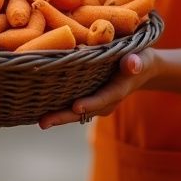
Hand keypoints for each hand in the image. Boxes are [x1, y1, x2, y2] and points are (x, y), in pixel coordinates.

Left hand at [38, 49, 156, 129]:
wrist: (139, 68)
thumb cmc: (139, 59)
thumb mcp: (141, 58)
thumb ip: (136, 62)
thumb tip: (132, 63)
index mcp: (118, 90)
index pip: (103, 98)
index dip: (90, 103)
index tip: (76, 107)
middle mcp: (105, 102)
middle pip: (83, 112)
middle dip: (64, 117)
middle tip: (43, 122)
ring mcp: (96, 103)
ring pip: (75, 113)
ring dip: (58, 117)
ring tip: (39, 121)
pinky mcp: (87, 99)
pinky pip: (72, 108)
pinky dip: (58, 109)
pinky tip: (39, 109)